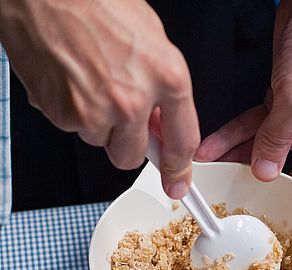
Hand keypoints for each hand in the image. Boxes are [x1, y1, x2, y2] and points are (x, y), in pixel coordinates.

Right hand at [0, 0, 199, 198]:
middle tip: (116, 111)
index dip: (180, 169)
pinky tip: (70, 79)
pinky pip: (73, 128)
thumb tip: (162, 126)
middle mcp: (132, 99)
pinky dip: (71, 110)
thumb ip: (162, 89)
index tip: (178, 183)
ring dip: (96, 121)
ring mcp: (96, 110)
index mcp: (166, 76)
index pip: (182, 141)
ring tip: (88, 78)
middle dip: (125, 141)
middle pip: (132, 156)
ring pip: (100, 141)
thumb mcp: (150, 39)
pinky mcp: (63, 115)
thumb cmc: (94, 1)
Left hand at [195, 0, 291, 269]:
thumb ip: (278, 138)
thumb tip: (264, 172)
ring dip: (242, 168)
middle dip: (274, 202)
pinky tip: (210, 149)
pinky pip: (257, 130)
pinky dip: (233, 138)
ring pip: (272, 158)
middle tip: (254, 225)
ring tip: (216, 185)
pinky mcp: (286, 109)